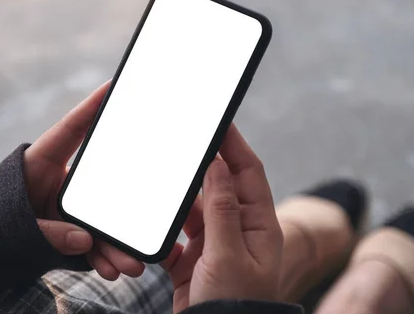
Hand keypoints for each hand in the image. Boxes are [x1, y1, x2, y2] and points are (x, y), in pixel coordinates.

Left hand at [23, 81, 144, 279]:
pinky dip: (104, 256)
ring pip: (101, 219)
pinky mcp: (69, 231)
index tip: (115, 84)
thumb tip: (84, 239)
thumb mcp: (11, 227)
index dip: (92, 106)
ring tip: (132, 264)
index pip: (71, 129)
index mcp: (41, 162)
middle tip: (146, 208)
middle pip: (101, 184)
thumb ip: (46, 232)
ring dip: (118, 242)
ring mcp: (67, 207)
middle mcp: (61, 181)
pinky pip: (93, 242)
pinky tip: (113, 269)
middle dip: (125, 199)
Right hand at [162, 125, 282, 312]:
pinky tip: (153, 221)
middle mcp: (239, 230)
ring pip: (195, 207)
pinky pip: (177, 232)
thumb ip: (222, 209)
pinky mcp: (193, 258)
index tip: (219, 119)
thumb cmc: (233, 304)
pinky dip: (165, 228)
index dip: (234, 144)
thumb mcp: (228, 255)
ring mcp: (215, 243)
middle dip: (201, 165)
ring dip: (179, 199)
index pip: (248, 172)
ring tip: (163, 181)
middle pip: (219, 185)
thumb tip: (219, 165)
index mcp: (259, 225)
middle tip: (183, 141)